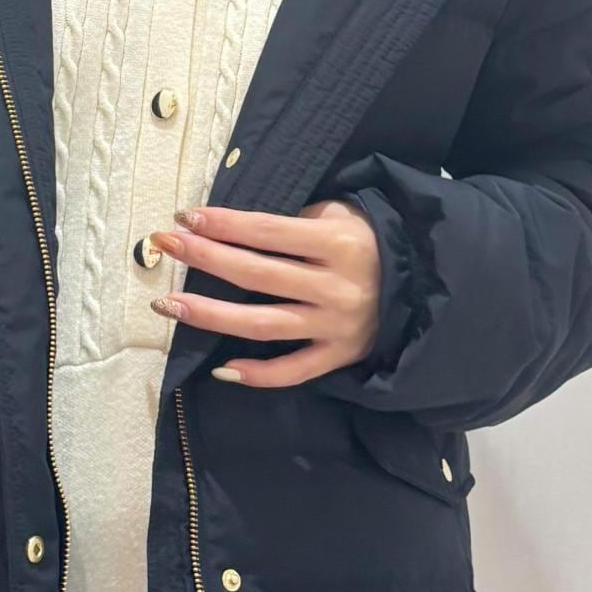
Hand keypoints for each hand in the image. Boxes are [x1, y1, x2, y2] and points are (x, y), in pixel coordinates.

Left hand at [147, 197, 380, 387]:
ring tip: (169, 306)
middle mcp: (335, 286)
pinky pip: (292, 371)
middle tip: (165, 246)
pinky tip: (220, 368)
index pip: (267, 231)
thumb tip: (239, 228)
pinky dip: (257, 374)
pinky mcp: (338, 358)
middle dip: (205, 257)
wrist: (427, 288)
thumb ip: (300, 221)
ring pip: (262, 324)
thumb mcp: (346, 216)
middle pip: (256, 274)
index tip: (185, 218)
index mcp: (338, 243)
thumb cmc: (373, 244)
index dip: (224, 224)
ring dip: (211, 315)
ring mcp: (335, 326)